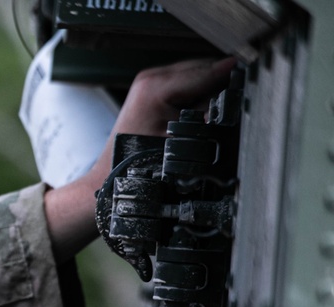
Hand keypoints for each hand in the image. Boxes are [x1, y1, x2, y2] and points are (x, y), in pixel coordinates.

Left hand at [44, 58, 235, 263]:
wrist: (111, 178)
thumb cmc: (137, 165)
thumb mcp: (180, 142)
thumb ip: (207, 117)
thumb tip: (234, 100)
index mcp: (156, 86)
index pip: (208, 71)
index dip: (233, 77)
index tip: (255, 82)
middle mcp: (152, 78)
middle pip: (203, 68)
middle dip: (222, 84)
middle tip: (241, 101)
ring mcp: (150, 82)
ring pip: (196, 75)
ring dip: (211, 88)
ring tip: (223, 108)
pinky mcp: (151, 90)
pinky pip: (186, 84)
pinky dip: (198, 94)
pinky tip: (204, 111)